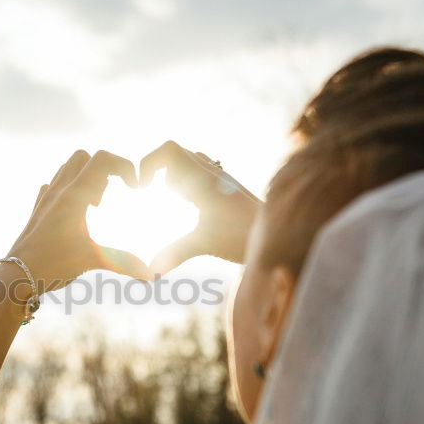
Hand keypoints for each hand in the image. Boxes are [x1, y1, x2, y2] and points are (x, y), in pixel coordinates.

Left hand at [6, 149, 150, 293]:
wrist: (17, 275)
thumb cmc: (53, 265)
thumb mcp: (92, 260)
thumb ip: (123, 263)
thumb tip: (150, 275)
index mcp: (74, 196)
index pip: (102, 160)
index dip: (124, 166)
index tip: (134, 186)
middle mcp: (58, 191)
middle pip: (84, 157)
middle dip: (103, 169)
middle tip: (108, 197)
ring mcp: (45, 198)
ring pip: (67, 168)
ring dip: (86, 177)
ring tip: (94, 205)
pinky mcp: (38, 209)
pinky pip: (54, 185)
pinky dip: (69, 189)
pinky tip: (75, 212)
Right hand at [139, 140, 261, 273]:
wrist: (281, 235)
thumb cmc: (244, 236)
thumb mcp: (205, 243)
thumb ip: (174, 253)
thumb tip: (149, 273)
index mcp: (203, 177)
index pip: (168, 149)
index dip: (148, 163)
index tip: (142, 189)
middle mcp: (212, 172)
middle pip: (176, 153)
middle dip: (158, 172)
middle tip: (155, 195)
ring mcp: (221, 179)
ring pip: (190, 161)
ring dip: (174, 175)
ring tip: (174, 200)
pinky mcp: (228, 189)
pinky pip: (202, 173)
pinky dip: (188, 183)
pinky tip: (192, 208)